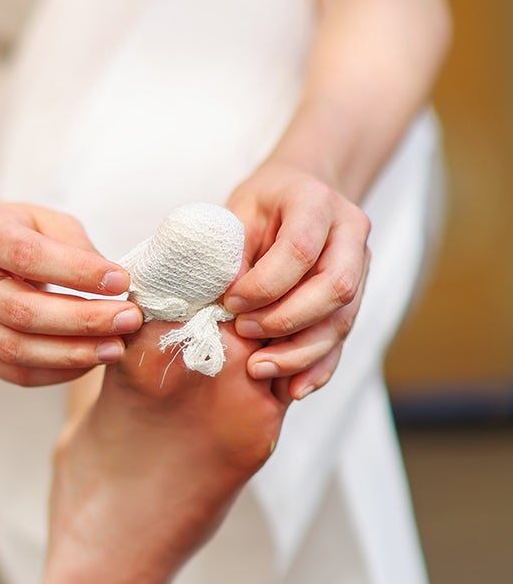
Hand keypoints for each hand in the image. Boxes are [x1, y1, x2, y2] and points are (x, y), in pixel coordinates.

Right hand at [0, 203, 142, 386]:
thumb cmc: (26, 234)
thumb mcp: (51, 222)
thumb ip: (78, 248)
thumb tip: (114, 283)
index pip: (28, 256)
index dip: (76, 271)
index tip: (121, 280)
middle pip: (22, 310)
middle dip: (82, 319)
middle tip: (128, 319)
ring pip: (17, 348)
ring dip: (72, 353)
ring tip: (116, 348)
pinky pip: (17, 372)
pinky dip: (58, 372)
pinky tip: (91, 361)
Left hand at [224, 160, 370, 399]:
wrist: (296, 195)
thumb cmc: (260, 207)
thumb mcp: (236, 215)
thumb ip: (232, 254)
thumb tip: (221, 303)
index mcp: (317, 203)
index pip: (301, 248)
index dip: (265, 284)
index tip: (232, 303)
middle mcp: (350, 233)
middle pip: (335, 288)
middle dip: (287, 320)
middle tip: (245, 333)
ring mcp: (360, 267)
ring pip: (342, 320)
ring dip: (300, 352)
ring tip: (259, 369)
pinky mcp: (356, 298)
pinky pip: (342, 340)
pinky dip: (318, 368)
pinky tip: (293, 388)